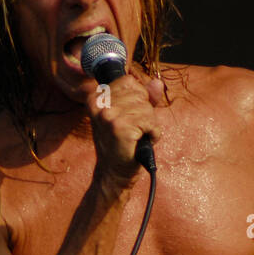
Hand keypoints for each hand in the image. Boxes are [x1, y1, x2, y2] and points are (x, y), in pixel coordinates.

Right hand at [87, 70, 163, 187]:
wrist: (113, 173)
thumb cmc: (121, 144)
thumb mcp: (129, 115)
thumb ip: (144, 97)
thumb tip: (158, 82)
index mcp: (95, 97)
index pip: (129, 81)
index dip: (137, 98)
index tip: (128, 116)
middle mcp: (99, 104)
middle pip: (140, 94)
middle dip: (144, 112)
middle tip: (133, 130)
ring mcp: (109, 115)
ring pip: (147, 108)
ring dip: (148, 124)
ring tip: (136, 137)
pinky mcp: (120, 128)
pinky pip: (151, 122)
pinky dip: (153, 134)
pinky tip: (140, 142)